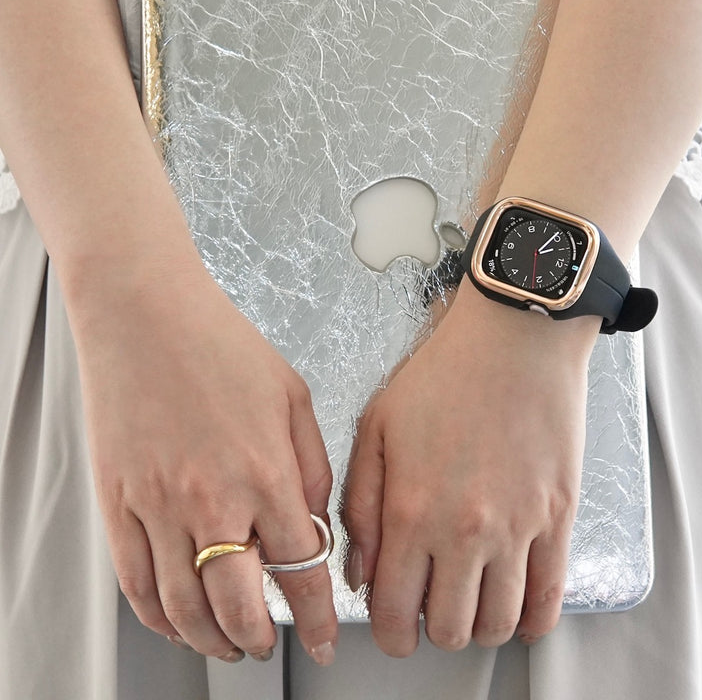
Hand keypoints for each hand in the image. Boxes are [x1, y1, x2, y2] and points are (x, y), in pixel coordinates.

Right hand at [69, 259, 337, 664]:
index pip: (301, 569)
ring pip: (185, 608)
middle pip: (241, 606)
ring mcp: (159, 507)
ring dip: (212, 640)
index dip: (318, 616)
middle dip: (263, 640)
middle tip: (271, 646)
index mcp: (266, 473)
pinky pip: (135, 582)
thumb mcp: (293, 397)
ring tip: (230, 645)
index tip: (322, 639)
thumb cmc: (221, 347)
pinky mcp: (118, 504)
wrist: (146, 315)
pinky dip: (158, 617)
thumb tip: (310, 519)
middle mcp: (214, 501)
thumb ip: (311, 465)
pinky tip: (176, 622)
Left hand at [343, 281, 597, 655]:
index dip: (390, 634)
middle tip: (431, 608)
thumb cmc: (445, 374)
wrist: (515, 338)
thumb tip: (362, 572)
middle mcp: (466, 531)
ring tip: (471, 603)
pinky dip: (533, 621)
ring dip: (480, 629)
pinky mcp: (559, 516)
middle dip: (433, 631)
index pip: (395, 613)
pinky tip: (518, 612)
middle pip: (450, 630)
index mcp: (412, 510)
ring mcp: (519, 528)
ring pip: (500, 624)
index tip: (393, 628)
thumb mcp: (377, 428)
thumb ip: (360, 506)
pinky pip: (551, 596)